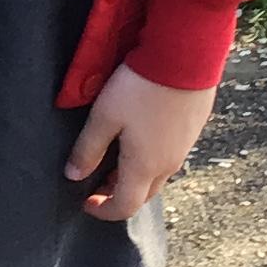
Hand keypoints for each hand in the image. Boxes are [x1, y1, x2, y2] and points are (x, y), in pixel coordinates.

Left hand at [64, 63, 215, 222]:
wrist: (185, 56)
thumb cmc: (141, 86)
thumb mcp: (104, 116)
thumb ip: (87, 149)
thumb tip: (74, 175)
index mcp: (145, 167)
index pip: (125, 206)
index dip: (103, 210)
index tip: (86, 202)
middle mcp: (169, 164)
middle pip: (143, 194)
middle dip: (118, 193)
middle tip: (97, 180)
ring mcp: (185, 147)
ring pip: (158, 175)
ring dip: (135, 175)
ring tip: (115, 156)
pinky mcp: (193, 129)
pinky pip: (170, 154)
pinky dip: (151, 157)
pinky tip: (140, 135)